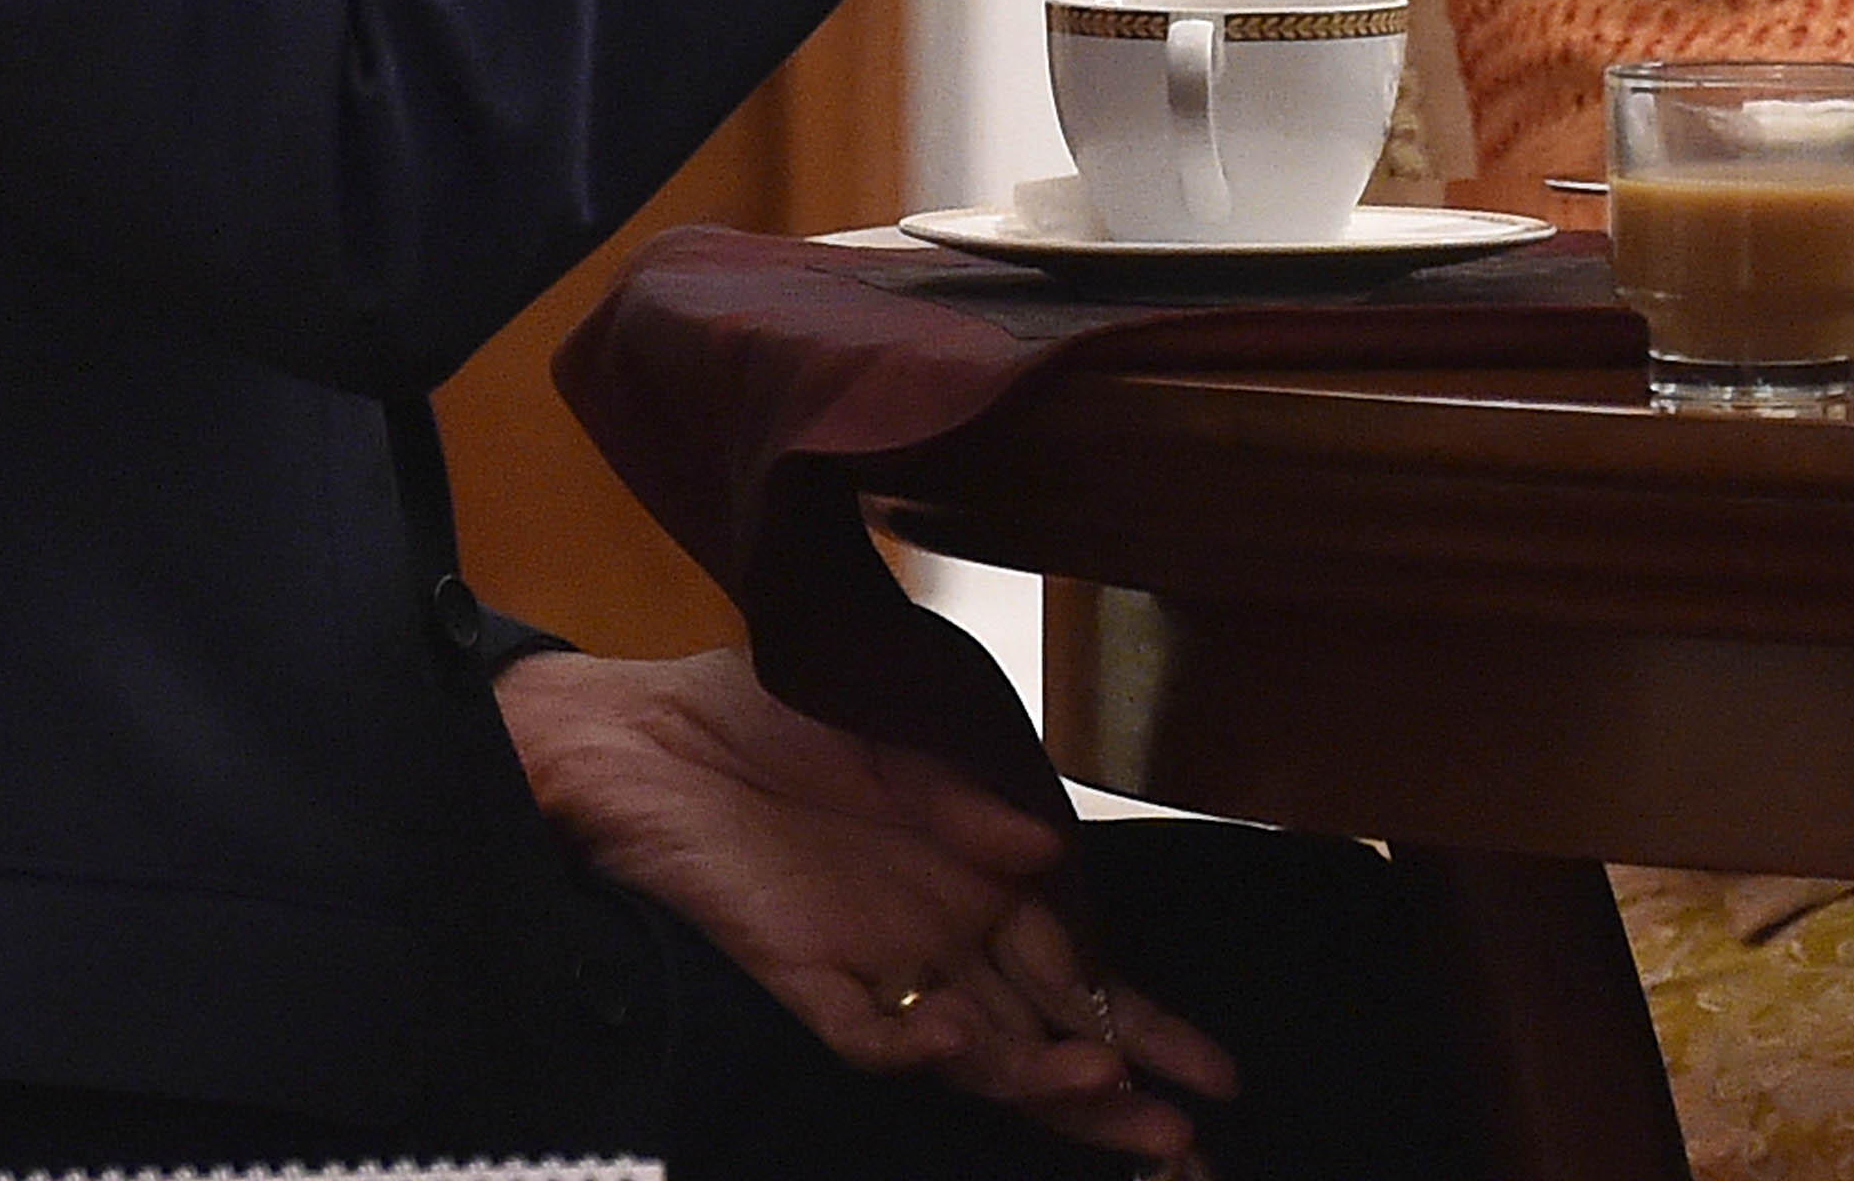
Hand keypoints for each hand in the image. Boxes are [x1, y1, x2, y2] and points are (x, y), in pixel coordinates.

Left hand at [497, 649, 1236, 1159]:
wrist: (639, 728)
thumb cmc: (771, 717)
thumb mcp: (905, 736)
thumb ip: (972, 798)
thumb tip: (1042, 846)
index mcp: (974, 883)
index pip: (1076, 976)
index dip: (1141, 1026)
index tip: (1214, 1072)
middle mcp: (936, 940)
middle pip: (1042, 1036)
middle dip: (1117, 1087)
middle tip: (1188, 1137)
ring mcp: (872, 963)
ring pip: (972, 1050)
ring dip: (1038, 1079)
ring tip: (1111, 1096)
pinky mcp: (798, 973)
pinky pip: (866, 1032)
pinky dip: (919, 1046)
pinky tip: (967, 1045)